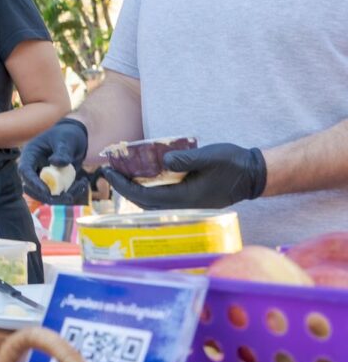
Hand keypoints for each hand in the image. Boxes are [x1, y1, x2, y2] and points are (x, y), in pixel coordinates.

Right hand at [19, 117, 89, 203]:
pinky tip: (83, 182)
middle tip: (68, 197)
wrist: (75, 138)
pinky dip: (72, 192)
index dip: (33, 182)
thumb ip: (62, 151)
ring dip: (64, 196)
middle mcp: (34, 168)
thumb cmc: (67, 134)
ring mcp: (43, 176)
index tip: (46, 191)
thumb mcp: (66, 140)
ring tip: (82, 184)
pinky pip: (59, 193)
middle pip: (32, 188)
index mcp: (31, 154)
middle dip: (49, 196)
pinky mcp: (54, 183)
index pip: (25, 171)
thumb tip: (55, 162)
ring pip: (46, 194)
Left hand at [100, 143, 266, 209]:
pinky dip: (148, 188)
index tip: (109, 172)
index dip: (124, 186)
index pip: (145, 196)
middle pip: (144, 202)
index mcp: (185, 198)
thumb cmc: (232, 164)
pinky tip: (142, 176)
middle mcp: (183, 205)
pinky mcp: (190, 199)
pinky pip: (162, 197)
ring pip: (152, 201)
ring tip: (121, 173)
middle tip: (109, 171)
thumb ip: (186, 159)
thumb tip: (163, 162)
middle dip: (124, 187)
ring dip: (134, 189)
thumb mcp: (210, 157)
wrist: (253, 175)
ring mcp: (187, 204)